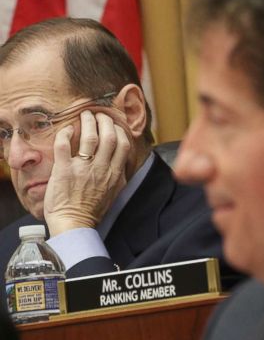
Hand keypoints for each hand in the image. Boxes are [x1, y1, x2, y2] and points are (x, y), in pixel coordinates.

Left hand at [44, 110, 129, 234]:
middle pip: (108, 136)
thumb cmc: (92, 211)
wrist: (74, 224)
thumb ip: (117, 175)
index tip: (113, 125)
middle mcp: (101, 169)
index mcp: (115, 174)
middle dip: (105, 121)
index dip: (119, 130)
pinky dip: (65, 133)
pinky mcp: (64, 170)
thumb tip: (121, 162)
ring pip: (90, 136)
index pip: (123, 144)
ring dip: (88, 122)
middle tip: (99, 115)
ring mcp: (83, 169)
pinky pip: (65, 145)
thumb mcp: (114, 192)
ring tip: (85, 115)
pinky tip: (66, 130)